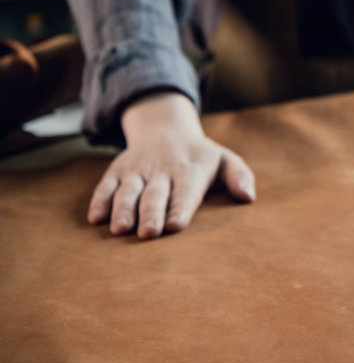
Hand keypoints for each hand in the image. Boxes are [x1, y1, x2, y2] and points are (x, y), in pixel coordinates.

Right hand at [87, 91, 255, 238]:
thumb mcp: (225, 159)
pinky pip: (105, 185)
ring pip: (128, 191)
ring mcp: (137, 171)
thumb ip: (239, 176)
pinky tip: (96, 218)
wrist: (165, 128)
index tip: (175, 226)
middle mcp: (162, 171)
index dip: (180, 208)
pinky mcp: (117, 171)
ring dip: (123, 210)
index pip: (186, 191)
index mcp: (190, 170)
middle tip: (148, 234)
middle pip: (155, 194)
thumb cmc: (201, 157)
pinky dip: (100, 200)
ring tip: (120, 229)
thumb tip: (248, 196)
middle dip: (151, 214)